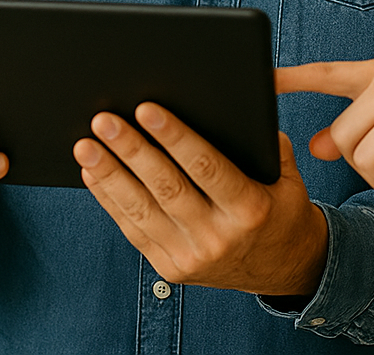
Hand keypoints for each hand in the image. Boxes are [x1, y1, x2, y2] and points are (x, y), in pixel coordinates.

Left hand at [73, 103, 326, 295]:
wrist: (284, 268)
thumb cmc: (280, 208)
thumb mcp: (288, 176)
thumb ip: (264, 142)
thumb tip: (224, 103)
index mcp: (249, 209)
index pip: (206, 167)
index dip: (174, 137)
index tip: (146, 109)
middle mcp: (218, 237)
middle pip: (166, 187)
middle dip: (131, 150)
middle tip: (104, 120)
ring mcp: (191, 257)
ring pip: (141, 210)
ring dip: (109, 174)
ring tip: (85, 145)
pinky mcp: (170, 270)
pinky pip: (133, 230)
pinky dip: (109, 200)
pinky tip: (93, 174)